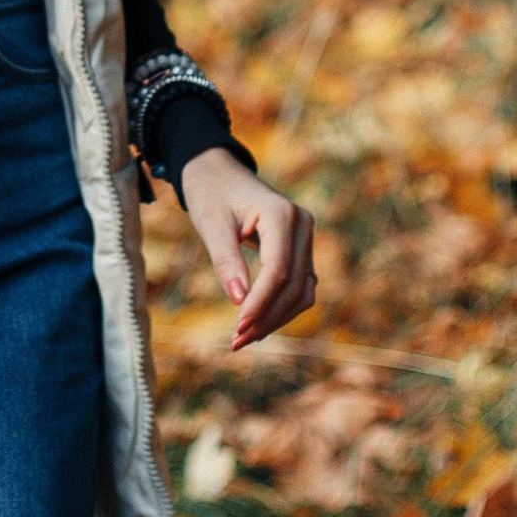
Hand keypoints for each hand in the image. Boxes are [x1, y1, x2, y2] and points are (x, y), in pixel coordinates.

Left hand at [179, 147, 315, 351]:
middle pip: (293, 285)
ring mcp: (305, 238)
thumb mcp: (211, 224)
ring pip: (302, 291)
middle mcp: (302, 225)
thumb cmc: (212, 194)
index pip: (277, 270)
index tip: (237, 328)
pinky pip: (299, 286)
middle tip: (236, 342)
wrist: (220, 174)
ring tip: (243, 339)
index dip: (259, 303)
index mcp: (282, 214)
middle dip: (266, 317)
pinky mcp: (301, 250)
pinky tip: (256, 325)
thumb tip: (238, 301)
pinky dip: (281, 308)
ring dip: (276, 319)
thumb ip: (226, 260)